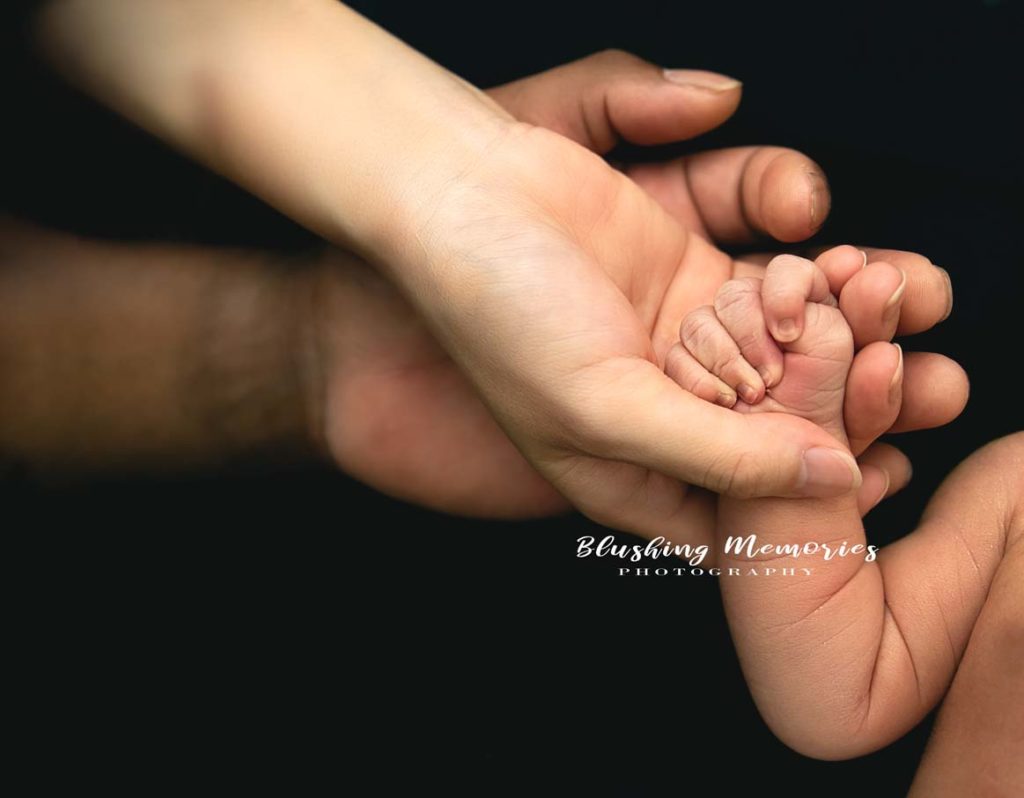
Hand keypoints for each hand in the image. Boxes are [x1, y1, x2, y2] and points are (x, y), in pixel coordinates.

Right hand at [312, 51, 964, 534]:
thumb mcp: (605, 406)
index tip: (876, 480)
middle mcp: (657, 423)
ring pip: (782, 370)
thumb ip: (719, 453)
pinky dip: (807, 291)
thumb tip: (830, 480)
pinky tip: (839, 273)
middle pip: (772, 444)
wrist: (460, 200)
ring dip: (838, 347)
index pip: (737, 524)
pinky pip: (769, 302)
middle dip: (842, 415)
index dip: (808, 513)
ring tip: (892, 318)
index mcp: (625, 477)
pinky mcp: (688, 286)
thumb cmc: (502, 318)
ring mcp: (676, 353)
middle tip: (910, 384)